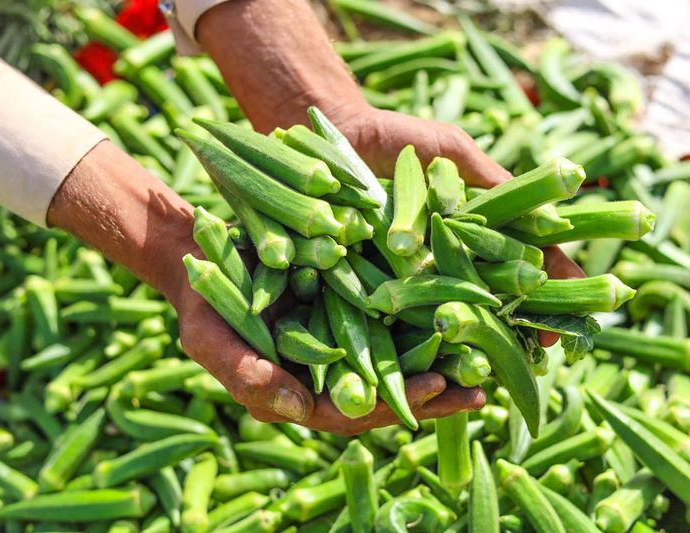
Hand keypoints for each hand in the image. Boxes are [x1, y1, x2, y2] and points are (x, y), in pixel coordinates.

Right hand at [172, 274, 484, 435]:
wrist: (207, 253)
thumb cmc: (203, 300)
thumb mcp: (208, 336)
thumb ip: (244, 372)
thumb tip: (298, 409)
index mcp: (298, 391)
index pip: (351, 412)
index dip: (393, 404)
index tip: (435, 389)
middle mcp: (327, 371)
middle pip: (386, 393)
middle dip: (432, 396)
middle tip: (478, 391)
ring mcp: (341, 339)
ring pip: (396, 360)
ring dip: (440, 364)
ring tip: (487, 362)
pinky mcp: (351, 305)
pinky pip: (391, 318)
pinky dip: (424, 319)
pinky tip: (461, 311)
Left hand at [331, 105, 586, 346]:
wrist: (333, 141)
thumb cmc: (396, 139)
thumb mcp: (450, 150)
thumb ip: (491, 178)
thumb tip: (549, 212)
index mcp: (476, 227)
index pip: (526, 257)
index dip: (555, 278)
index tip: (584, 298)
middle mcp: (451, 257)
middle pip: (498, 293)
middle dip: (525, 319)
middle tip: (547, 344)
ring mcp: (416, 275)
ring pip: (457, 311)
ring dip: (483, 336)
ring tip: (506, 360)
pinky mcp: (379, 284)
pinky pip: (406, 314)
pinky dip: (425, 334)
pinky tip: (444, 353)